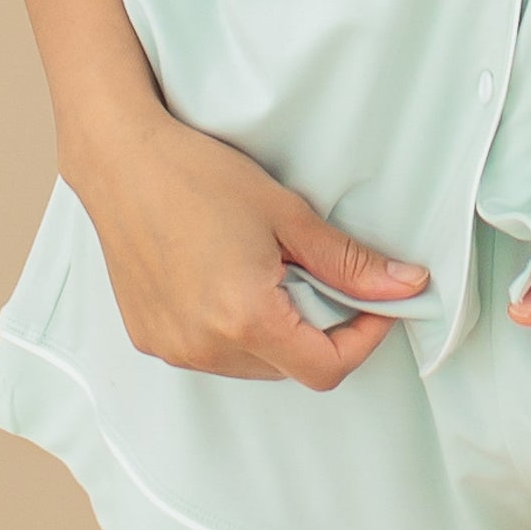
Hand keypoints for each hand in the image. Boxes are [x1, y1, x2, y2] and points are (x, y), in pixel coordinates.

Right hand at [64, 106, 427, 390]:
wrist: (121, 160)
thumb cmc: (201, 176)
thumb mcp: (287, 214)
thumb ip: (349, 262)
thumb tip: (409, 286)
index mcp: (245, 318)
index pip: (326, 369)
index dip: (362, 341)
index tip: (374, 304)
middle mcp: (204, 347)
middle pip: (289, 368)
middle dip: (318, 331)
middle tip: (315, 272)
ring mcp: (172, 348)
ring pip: (251, 365)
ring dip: (274, 333)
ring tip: (265, 270)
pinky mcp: (150, 339)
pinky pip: (210, 353)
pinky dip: (232, 329)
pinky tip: (226, 278)